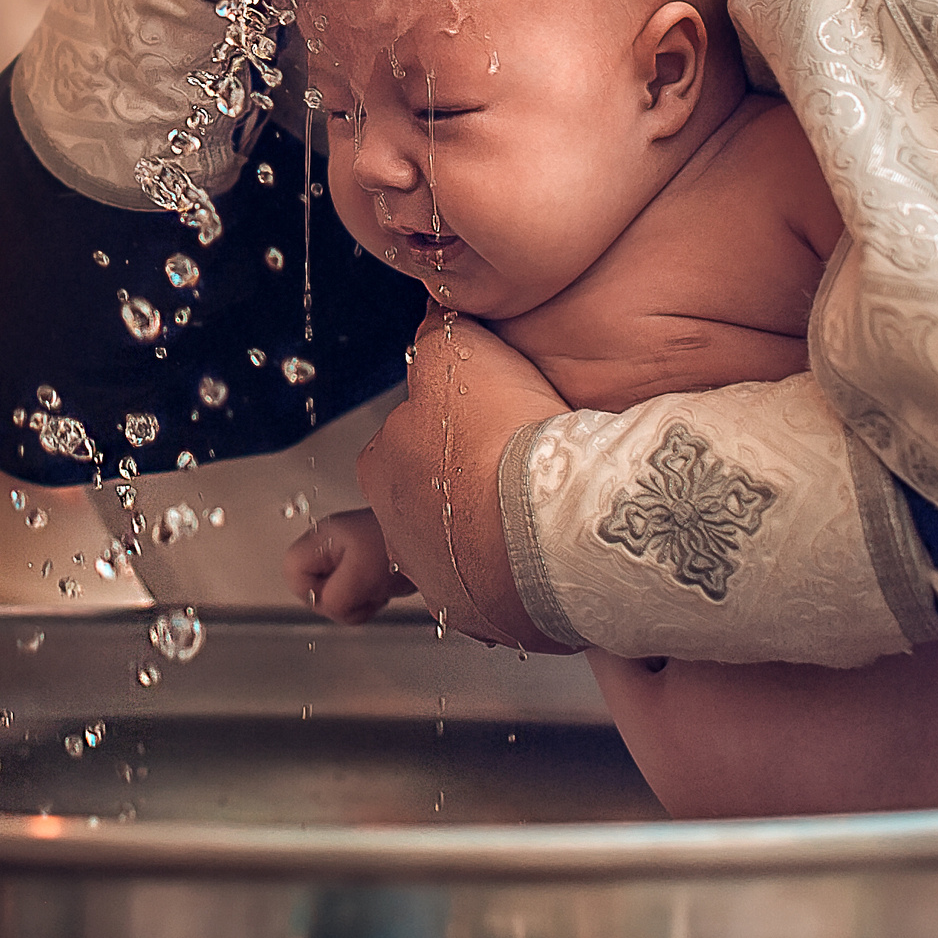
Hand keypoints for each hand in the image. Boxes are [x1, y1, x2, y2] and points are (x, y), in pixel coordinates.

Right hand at [284, 509, 418, 624]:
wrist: (437, 533)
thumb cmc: (401, 541)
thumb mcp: (362, 572)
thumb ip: (336, 596)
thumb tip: (327, 606)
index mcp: (323, 538)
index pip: (292, 572)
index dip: (312, 591)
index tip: (338, 591)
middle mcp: (332, 545)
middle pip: (314, 589)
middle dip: (340, 600)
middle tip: (364, 589)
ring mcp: (348, 556)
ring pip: (336, 596)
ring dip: (360, 601)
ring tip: (379, 584)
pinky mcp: (366, 567)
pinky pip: (356, 596)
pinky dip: (372, 599)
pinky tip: (386, 586)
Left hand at [356, 304, 574, 652]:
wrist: (555, 521)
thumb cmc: (501, 435)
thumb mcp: (456, 354)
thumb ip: (438, 337)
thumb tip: (434, 314)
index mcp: (383, 469)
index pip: (397, 447)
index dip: (439, 433)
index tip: (475, 430)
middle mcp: (400, 535)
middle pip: (425, 507)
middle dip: (458, 494)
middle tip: (506, 475)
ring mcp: (445, 587)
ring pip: (460, 558)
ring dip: (490, 541)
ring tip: (532, 521)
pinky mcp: (493, 623)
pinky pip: (503, 600)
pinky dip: (522, 581)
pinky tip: (551, 560)